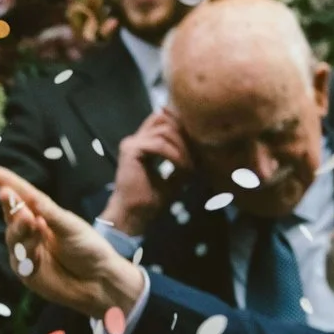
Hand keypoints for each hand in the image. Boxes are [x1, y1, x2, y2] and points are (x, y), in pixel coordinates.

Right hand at [0, 165, 147, 329]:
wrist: (99, 281)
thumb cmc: (89, 249)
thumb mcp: (71, 227)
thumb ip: (50, 214)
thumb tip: (30, 199)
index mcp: (44, 215)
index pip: (23, 196)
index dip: (8, 183)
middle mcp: (32, 231)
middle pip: (13, 216)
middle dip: (9, 205)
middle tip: (6, 194)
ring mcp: (27, 252)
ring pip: (13, 237)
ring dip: (19, 227)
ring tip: (29, 219)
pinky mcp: (26, 272)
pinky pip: (19, 259)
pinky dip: (25, 250)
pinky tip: (35, 246)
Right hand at [102, 107, 192, 239]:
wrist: (135, 215)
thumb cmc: (151, 199)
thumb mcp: (175, 176)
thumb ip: (182, 159)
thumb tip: (202, 149)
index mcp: (142, 143)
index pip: (161, 119)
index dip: (180, 122)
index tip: (198, 138)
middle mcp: (135, 139)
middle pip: (163, 118)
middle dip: (183, 133)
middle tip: (197, 151)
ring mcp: (131, 143)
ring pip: (164, 130)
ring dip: (181, 147)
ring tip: (189, 165)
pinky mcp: (131, 150)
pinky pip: (158, 144)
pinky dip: (174, 154)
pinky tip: (182, 166)